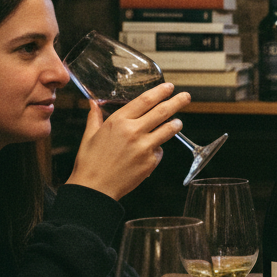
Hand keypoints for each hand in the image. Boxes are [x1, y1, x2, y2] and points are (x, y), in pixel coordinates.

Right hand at [66, 83, 191, 200]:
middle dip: (177, 102)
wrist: (95, 189)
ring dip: (175, 124)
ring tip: (178, 122)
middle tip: (186, 96)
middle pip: (162, 112)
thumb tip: (93, 103)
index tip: (169, 87)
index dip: (160, 92)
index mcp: (118, 121)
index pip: (145, 101)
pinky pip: (160, 151)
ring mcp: (144, 147)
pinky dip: (158, 148)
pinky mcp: (151, 162)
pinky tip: (151, 151)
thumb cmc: (89, 162)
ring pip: (167, 130)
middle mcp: (134, 131)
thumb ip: (95, 117)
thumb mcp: (89, 136)